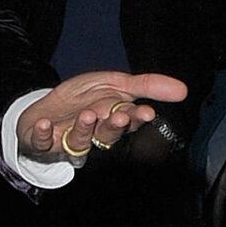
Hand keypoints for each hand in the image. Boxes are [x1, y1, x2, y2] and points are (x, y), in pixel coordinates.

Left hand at [16, 71, 187, 162]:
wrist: (45, 107)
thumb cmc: (83, 98)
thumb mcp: (115, 83)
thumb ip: (146, 86)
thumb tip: (183, 90)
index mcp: (111, 120)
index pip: (127, 122)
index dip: (135, 119)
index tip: (145, 113)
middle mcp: (93, 135)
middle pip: (106, 135)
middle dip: (113, 126)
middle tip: (119, 116)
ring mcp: (68, 140)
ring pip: (79, 141)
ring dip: (83, 129)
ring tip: (87, 115)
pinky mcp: (42, 143)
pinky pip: (42, 143)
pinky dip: (43, 135)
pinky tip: (44, 124)